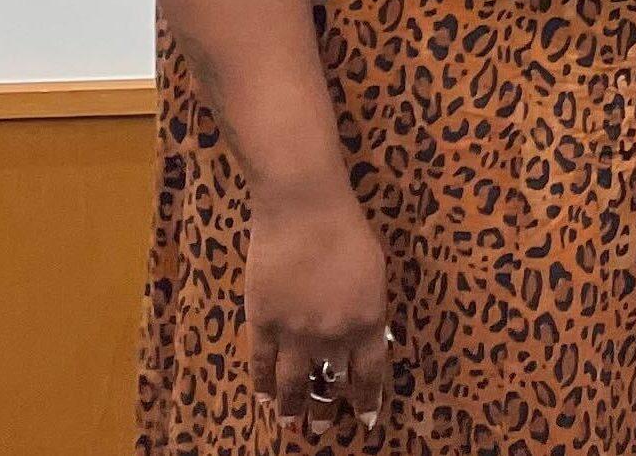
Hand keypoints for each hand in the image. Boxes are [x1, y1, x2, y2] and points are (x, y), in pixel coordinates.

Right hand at [245, 179, 392, 435]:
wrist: (304, 207)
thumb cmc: (348, 230)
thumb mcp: (374, 272)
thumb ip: (370, 309)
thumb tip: (367, 337)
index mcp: (368, 321)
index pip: (370, 374)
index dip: (367, 400)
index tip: (367, 419)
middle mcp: (333, 335)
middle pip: (330, 383)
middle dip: (328, 409)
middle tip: (325, 427)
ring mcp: (295, 331)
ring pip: (293, 383)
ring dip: (293, 407)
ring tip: (292, 423)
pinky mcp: (263, 321)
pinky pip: (261, 363)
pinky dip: (261, 383)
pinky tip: (262, 397)